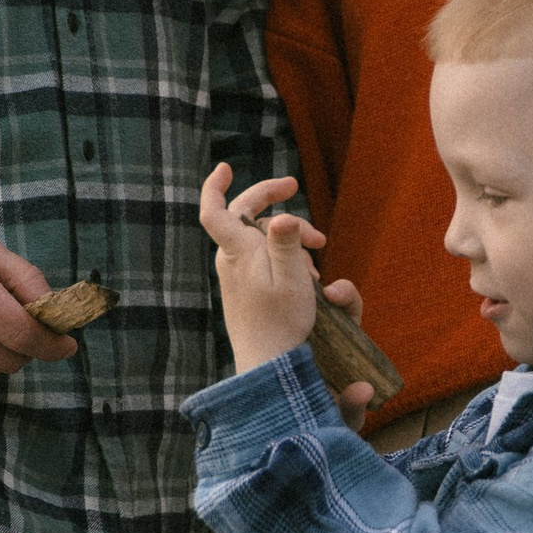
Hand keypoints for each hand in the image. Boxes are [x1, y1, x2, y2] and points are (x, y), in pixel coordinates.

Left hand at [198, 165, 325, 374]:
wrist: (269, 366)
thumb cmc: (282, 325)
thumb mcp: (292, 282)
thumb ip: (286, 245)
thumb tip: (283, 217)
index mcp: (239, 252)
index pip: (214, 212)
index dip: (214, 186)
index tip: (225, 166)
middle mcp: (233, 260)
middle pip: (244, 214)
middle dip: (271, 199)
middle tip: (295, 188)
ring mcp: (238, 274)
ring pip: (262, 237)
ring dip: (291, 236)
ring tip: (318, 249)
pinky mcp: (247, 288)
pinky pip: (266, 258)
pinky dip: (289, 257)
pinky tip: (309, 276)